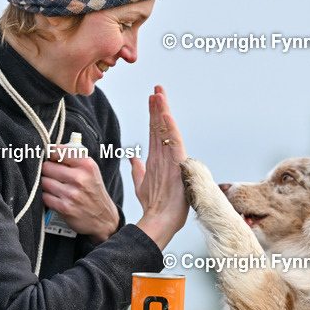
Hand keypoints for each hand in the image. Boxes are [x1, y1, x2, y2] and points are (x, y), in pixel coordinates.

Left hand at [41, 144, 119, 243]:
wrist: (104, 218)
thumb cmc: (94, 192)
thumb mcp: (91, 171)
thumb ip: (74, 159)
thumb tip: (51, 150)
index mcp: (87, 165)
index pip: (58, 151)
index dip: (50, 154)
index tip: (51, 157)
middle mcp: (80, 178)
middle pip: (47, 167)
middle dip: (47, 170)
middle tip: (53, 175)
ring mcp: (71, 194)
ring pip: (44, 182)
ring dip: (46, 184)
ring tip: (55, 187)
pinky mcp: (64, 207)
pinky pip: (44, 196)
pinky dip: (47, 197)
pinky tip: (55, 197)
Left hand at [132, 86, 189, 249]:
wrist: (161, 220)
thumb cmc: (156, 205)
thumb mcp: (141, 184)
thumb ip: (138, 169)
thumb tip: (132, 157)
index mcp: (158, 159)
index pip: (155, 131)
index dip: (153, 114)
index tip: (151, 98)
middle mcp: (165, 156)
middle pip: (161, 127)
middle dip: (159, 107)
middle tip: (156, 89)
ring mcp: (172, 159)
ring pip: (166, 131)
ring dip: (163, 112)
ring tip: (159, 95)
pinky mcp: (177, 165)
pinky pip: (172, 143)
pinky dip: (169, 128)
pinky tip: (166, 115)